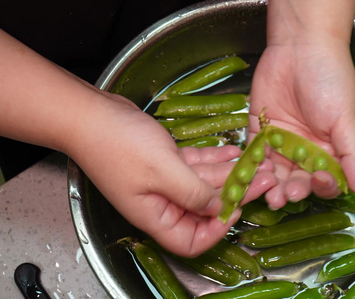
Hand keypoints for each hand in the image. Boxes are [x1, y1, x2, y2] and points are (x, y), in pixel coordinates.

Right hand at [68, 92, 276, 256]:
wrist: (89, 113)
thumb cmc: (118, 145)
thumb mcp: (163, 171)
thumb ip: (195, 193)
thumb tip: (220, 209)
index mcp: (156, 216)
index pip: (191, 241)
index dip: (216, 230)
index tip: (236, 211)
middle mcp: (162, 202)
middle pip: (206, 207)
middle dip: (236, 193)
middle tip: (265, 178)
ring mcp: (164, 180)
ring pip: (205, 182)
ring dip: (231, 172)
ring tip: (259, 161)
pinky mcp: (166, 160)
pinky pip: (196, 164)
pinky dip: (215, 158)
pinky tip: (234, 151)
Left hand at [249, 39, 354, 209]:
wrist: (300, 46)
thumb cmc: (331, 79)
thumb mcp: (347, 119)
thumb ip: (353, 155)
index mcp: (330, 149)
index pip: (327, 180)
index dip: (323, 187)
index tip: (318, 181)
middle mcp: (305, 150)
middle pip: (298, 181)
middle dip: (292, 191)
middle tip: (284, 195)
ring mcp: (281, 142)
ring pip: (275, 173)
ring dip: (271, 185)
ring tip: (267, 192)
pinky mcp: (260, 131)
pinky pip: (255, 155)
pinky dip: (252, 167)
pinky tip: (252, 173)